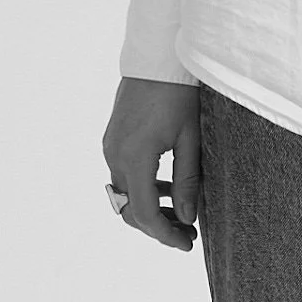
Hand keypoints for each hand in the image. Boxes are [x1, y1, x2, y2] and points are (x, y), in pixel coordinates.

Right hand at [103, 76, 202, 247]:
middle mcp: (115, 154)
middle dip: (157, 227)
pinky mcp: (113, 139)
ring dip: (150, 208)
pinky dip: (143, 188)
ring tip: (181, 213)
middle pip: (130, 209)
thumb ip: (188, 181)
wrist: (158, 58)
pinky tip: (167, 186)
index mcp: (135, 156)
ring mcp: (110, 146)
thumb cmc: (180, 93)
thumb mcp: (191, 139)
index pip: (144, 213)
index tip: (187, 244)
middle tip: (187, 234)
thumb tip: (187, 218)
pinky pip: (124, 175)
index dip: (165, 235)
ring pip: (125, 194)